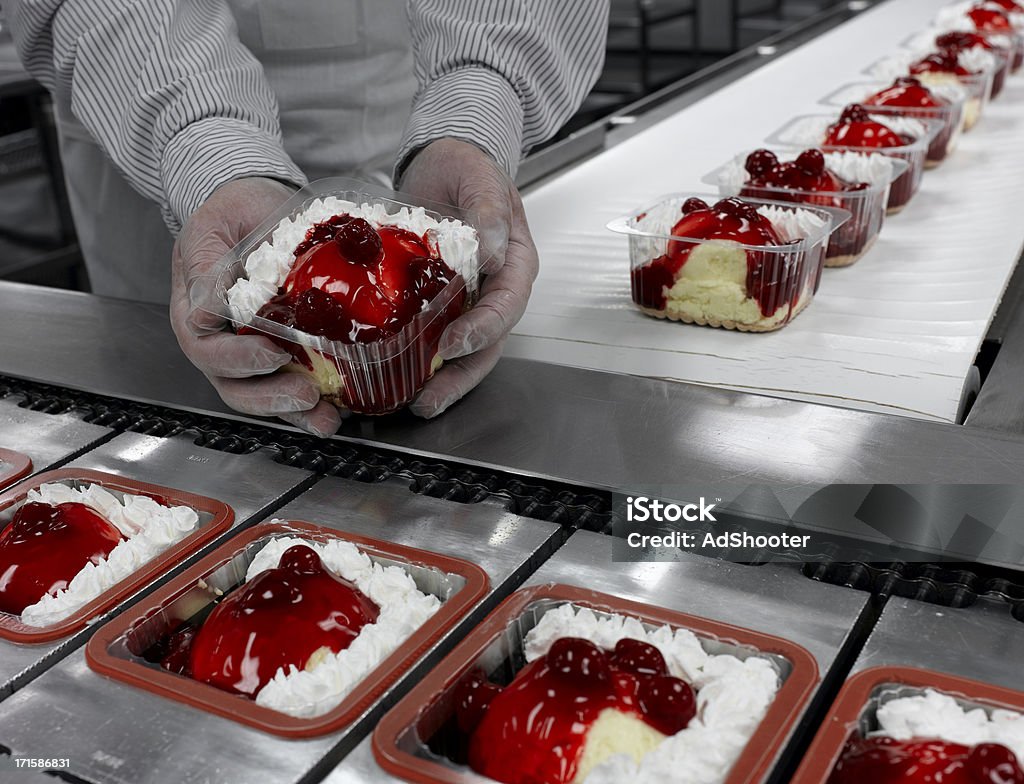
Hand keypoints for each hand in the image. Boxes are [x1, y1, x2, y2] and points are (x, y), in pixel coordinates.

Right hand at [169, 177, 342, 437]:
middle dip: (270, 397)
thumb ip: (207, 260)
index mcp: (195, 311)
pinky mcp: (280, 355)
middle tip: (306, 393)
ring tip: (325, 416)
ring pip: (261, 396)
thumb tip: (209, 303)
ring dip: (293, 412)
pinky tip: (339, 409)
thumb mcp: (215, 223)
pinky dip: (312, 406)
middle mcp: (219, 340)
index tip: (272, 352)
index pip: (206, 348)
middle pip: (233, 385)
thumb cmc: (234, 212)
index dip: (237, 358)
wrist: (258, 207)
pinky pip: (289, 387)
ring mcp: (248, 352)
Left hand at [399, 138, 537, 417]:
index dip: (482, 329)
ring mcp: (469, 299)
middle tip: (429, 398)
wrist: (442, 161)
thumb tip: (492, 252)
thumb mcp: (479, 178)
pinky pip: (435, 336)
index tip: (452, 343)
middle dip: (460, 375)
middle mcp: (495, 289)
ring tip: (415, 402)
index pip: (507, 305)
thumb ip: (487, 211)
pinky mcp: (441, 303)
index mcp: (515, 263)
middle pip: (488, 343)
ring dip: (442, 379)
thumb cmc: (467, 166)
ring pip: (464, 350)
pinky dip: (419, 360)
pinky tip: (395, 376)